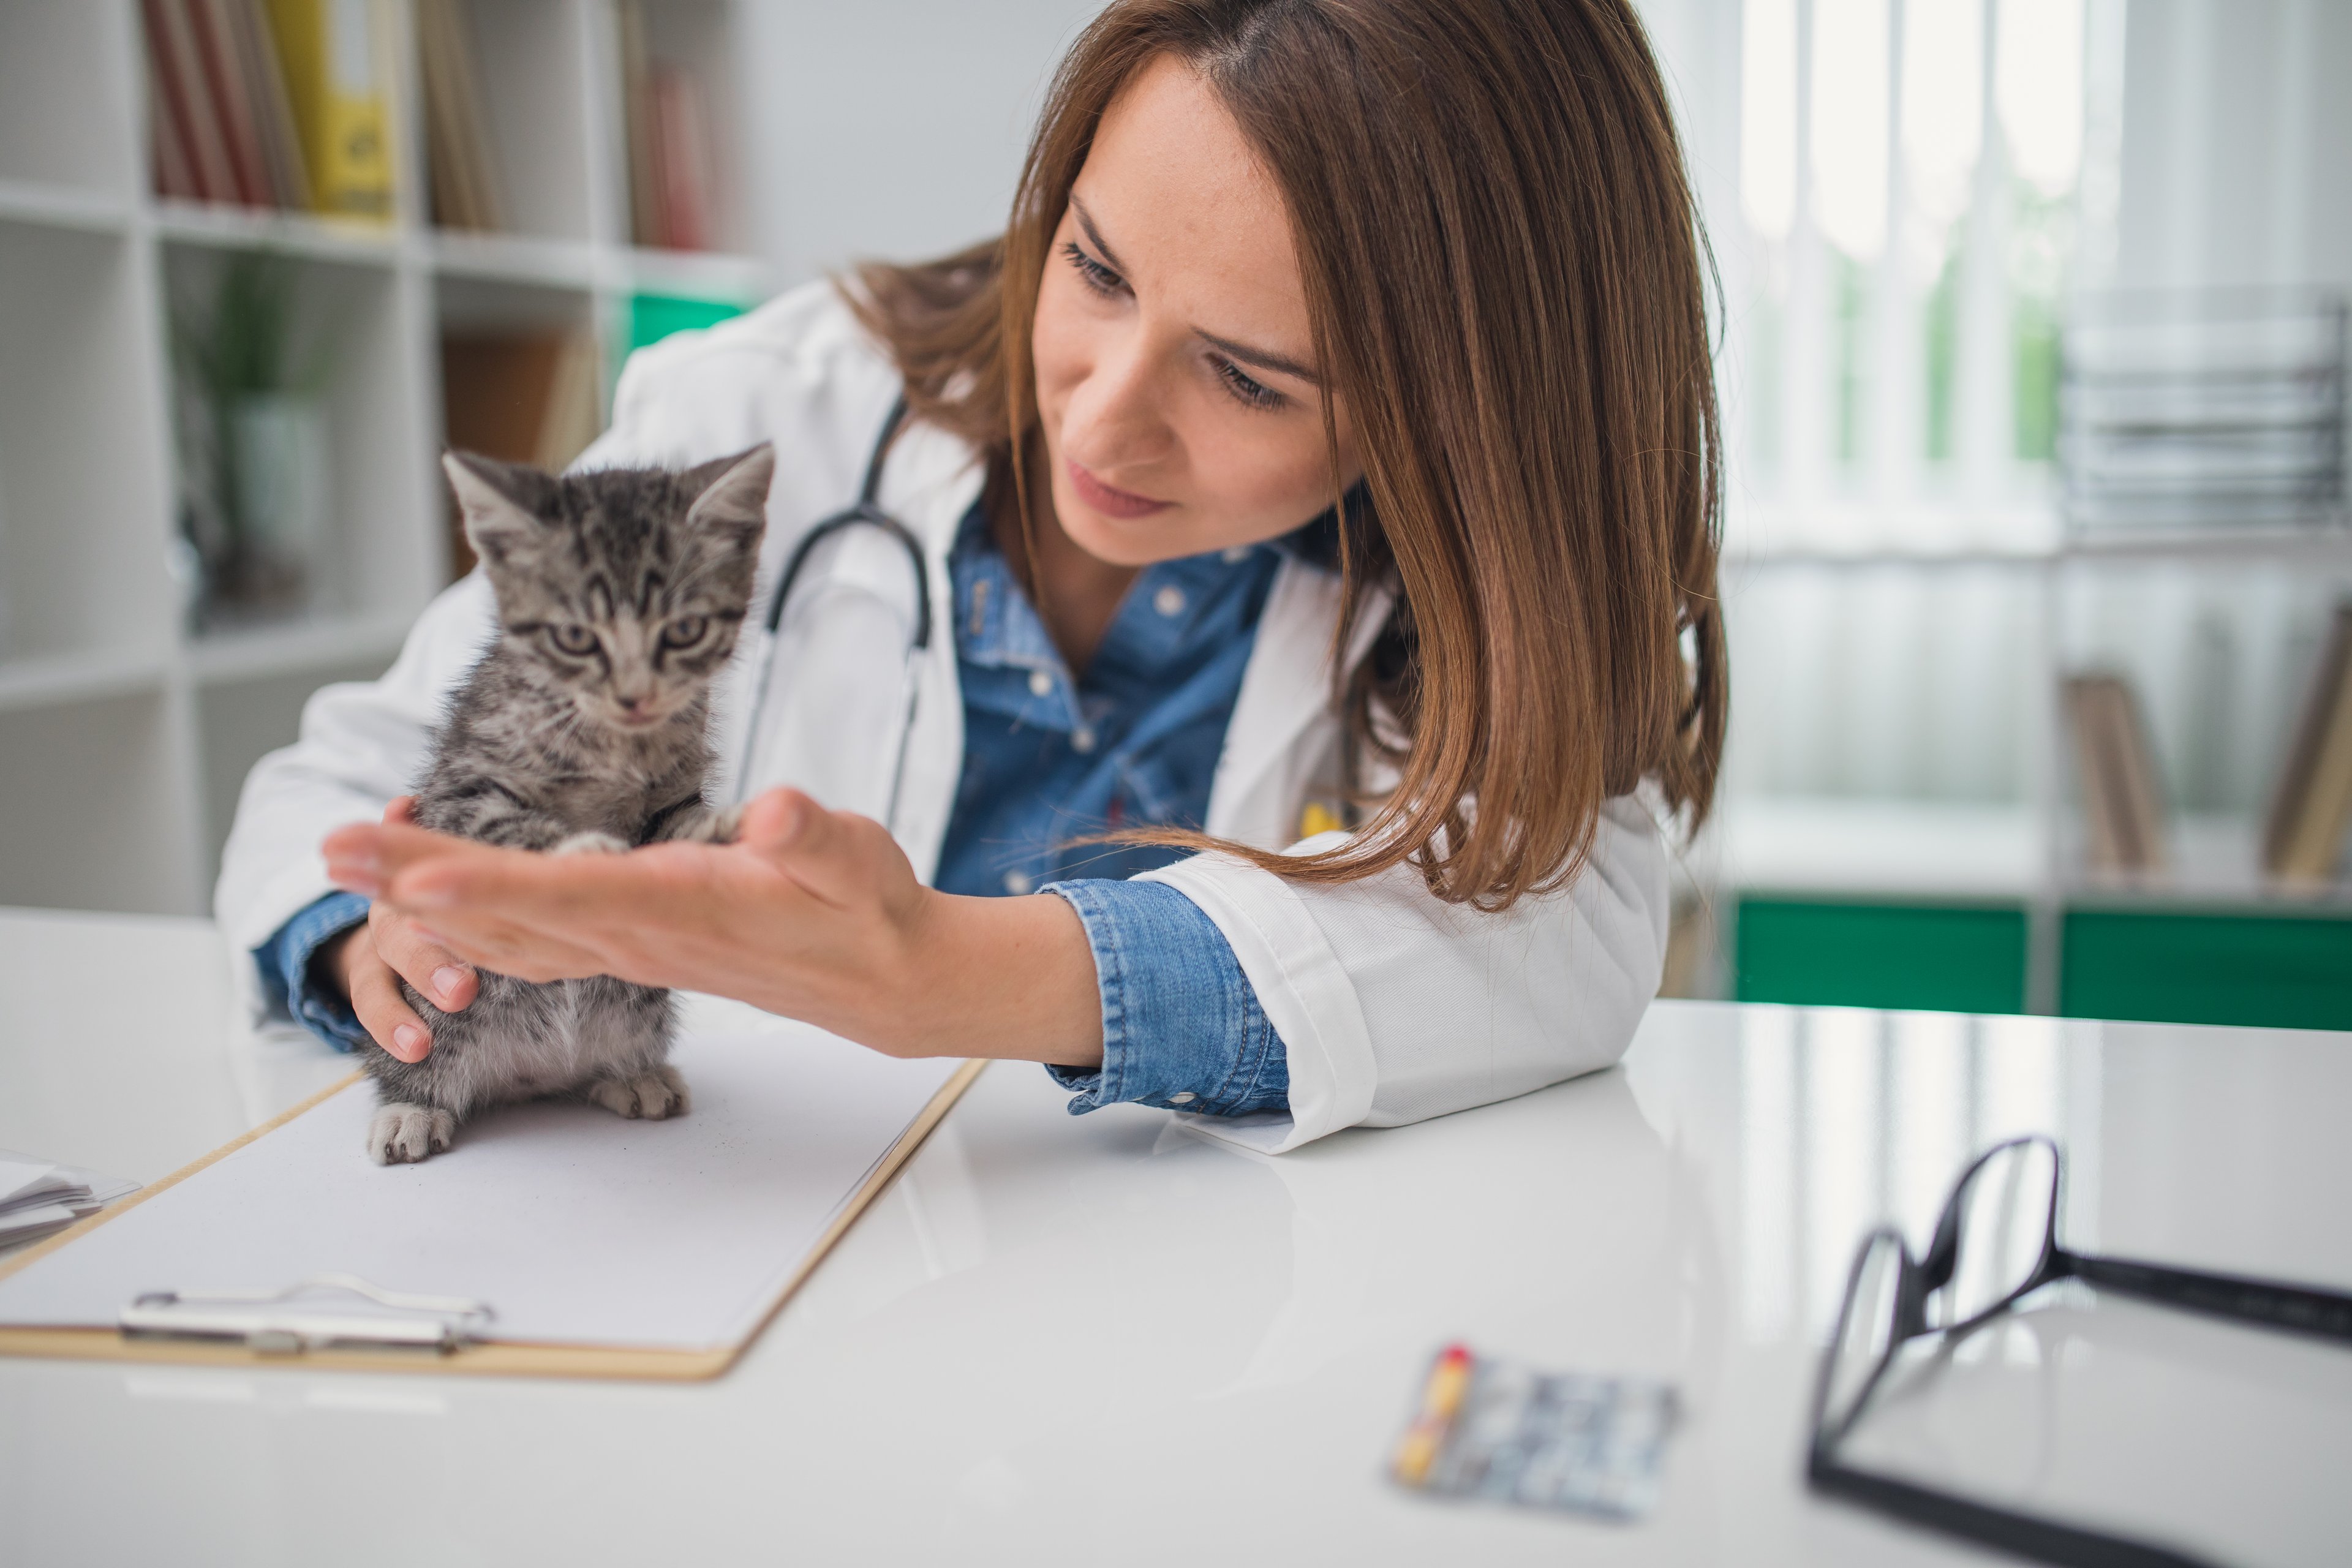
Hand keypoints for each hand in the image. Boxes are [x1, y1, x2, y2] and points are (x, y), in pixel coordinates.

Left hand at [319, 789, 1103, 1066]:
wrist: (878, 981)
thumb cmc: (866, 909)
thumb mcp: (858, 858)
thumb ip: (815, 836)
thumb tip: (776, 812)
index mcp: (682, 907)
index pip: (570, 897)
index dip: (490, 887)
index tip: (414, 879)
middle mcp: (637, 935)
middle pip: (509, 913)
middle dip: (413, 882)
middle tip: (331, 849)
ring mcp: (625, 946)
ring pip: (504, 930)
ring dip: (422, 897)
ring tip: (348, 863)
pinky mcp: (626, 944)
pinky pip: (526, 940)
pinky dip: (466, 918)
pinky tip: (426, 904)